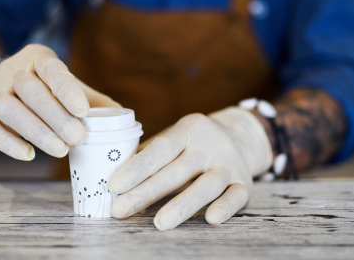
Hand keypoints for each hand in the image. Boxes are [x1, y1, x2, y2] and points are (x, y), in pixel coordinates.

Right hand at [0, 44, 119, 159]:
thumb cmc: (44, 89)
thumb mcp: (68, 86)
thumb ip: (93, 101)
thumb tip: (124, 120)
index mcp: (39, 57)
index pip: (53, 70)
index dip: (67, 91)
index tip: (84, 112)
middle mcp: (12, 70)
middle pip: (30, 90)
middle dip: (56, 116)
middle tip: (78, 138)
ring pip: (9, 109)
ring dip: (36, 131)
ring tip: (61, 150)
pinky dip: (6, 143)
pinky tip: (28, 155)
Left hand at [108, 108, 271, 229]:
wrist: (241, 136)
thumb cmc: (193, 143)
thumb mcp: (174, 138)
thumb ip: (148, 154)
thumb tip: (109, 177)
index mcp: (188, 129)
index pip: (160, 149)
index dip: (136, 167)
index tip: (113, 185)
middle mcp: (209, 145)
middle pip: (176, 171)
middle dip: (146, 192)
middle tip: (120, 210)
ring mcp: (229, 164)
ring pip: (206, 185)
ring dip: (182, 205)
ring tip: (159, 224)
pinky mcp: (244, 183)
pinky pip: (236, 196)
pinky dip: (225, 207)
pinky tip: (209, 219)